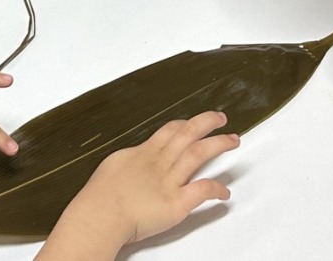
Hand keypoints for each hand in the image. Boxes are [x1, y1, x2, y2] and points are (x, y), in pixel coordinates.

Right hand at [52, 113, 238, 252]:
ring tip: (232, 140)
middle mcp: (160, 162)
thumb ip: (132, 160)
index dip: (185, 124)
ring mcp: (170, 181)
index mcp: (145, 153)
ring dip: (218, 144)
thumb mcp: (114, 164)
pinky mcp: (177, 203)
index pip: (170, 130)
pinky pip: (203, 190)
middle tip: (220, 119)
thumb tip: (135, 158)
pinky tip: (225, 192)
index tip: (193, 122)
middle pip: (189, 133)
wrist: (101, 213)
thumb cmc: (101, 195)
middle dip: (207, 123)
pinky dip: (217, 189)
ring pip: (199, 153)